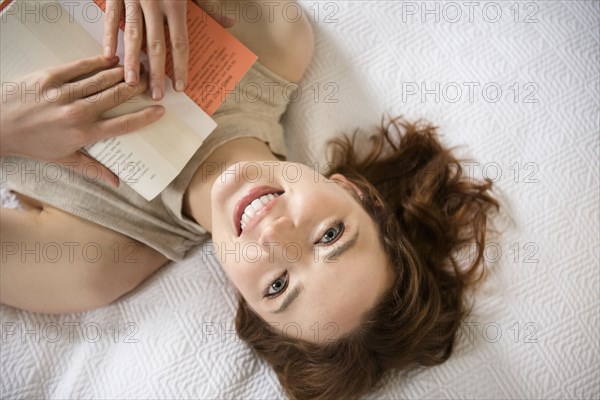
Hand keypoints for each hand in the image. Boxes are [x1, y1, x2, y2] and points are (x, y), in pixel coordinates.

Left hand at [0, 55, 164, 186]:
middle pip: (116, 97)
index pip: (123, 125)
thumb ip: (93, 169)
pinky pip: (80, 67)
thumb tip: (117, 182)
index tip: (160, 110)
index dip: (144, 117)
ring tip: (136, 70)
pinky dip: (98, 62)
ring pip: (101, 80)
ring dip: (122, 74)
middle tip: (149, 82)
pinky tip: (111, 60)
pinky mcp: (49, 78)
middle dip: (136, 88)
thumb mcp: (63, 159)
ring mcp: (63, 93)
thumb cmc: (31, 144)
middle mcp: (77, 113)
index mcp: (83, 134)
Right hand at [103, 0, 235, 101]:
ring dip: (131, 61)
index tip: (181, 86)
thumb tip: (230, 24)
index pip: (180, 42)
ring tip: (130, 82)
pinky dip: (108, 36)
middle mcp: (154, 4)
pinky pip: (111, 17)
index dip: (181, 66)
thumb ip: (210, 6)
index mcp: (176, 3)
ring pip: (131, 35)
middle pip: (156, 44)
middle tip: (156, 94)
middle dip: (156, 72)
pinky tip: (108, 55)